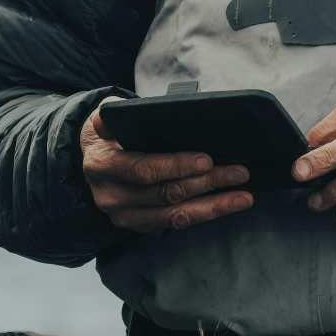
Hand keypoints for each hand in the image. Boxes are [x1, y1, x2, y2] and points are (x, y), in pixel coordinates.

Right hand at [81, 97, 253, 232]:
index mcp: (102, 165)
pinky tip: (227, 205)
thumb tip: (123, 109)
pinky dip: (205, 214)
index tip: (206, 160)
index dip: (176, 166)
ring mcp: (125, 216)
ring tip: (243, 196)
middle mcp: (111, 196)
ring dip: (213, 206)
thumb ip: (114, 115)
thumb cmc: (109, 135)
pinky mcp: (140, 226)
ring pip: (175, 215)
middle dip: (206, 183)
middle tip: (239, 172)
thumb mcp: (104, 119)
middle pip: (166, 193)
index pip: (143, 170)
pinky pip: (176, 223)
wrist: (91, 161)